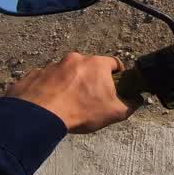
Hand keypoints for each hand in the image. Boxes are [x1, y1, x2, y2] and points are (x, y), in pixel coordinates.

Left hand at [5, 52, 136, 132]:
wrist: (41, 115)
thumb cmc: (80, 111)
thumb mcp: (114, 113)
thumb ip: (131, 105)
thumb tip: (139, 100)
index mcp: (96, 64)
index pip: (114, 63)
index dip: (117, 75)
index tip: (116, 85)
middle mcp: (75, 59)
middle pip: (88, 66)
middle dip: (90, 79)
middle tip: (89, 97)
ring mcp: (53, 65)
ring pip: (66, 72)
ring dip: (68, 83)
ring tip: (67, 102)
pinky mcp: (35, 74)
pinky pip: (45, 79)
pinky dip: (49, 88)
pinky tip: (49, 103)